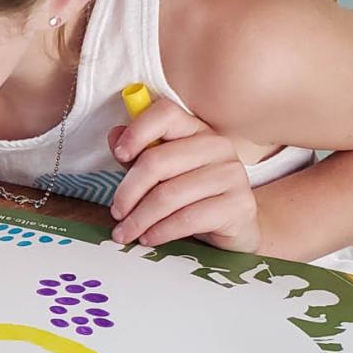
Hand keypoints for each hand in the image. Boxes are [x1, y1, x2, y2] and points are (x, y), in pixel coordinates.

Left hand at [107, 99, 260, 252]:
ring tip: (126, 233)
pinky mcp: (238, 205)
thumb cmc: (195, 198)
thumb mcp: (164, 175)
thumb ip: (139, 155)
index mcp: (196, 130)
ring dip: (140, 218)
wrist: (237, 228)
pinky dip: (161, 232)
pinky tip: (149, 238)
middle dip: (128, 191)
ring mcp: (232, 174)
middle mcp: (217, 146)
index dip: (137, 132)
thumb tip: (114, 136)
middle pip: (158, 161)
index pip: (165, 114)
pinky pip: (187, 219)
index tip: (118, 155)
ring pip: (169, 195)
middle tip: (116, 213)